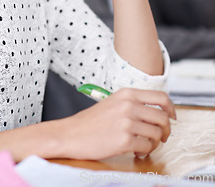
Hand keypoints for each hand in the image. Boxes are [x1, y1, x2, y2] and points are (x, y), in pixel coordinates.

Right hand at [59, 88, 175, 159]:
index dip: (171, 109)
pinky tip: (135, 150)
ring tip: (143, 145)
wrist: (71, 134)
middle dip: (166, 130)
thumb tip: (157, 112)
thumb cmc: (91, 121)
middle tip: (161, 137)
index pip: (161, 98)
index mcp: (127, 94)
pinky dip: (144, 151)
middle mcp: (129, 105)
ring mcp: (127, 122)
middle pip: (163, 118)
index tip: (173, 117)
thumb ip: (133, 104)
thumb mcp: (113, 103)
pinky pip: (147, 147)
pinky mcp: (124, 140)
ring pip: (157, 134)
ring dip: (154, 143)